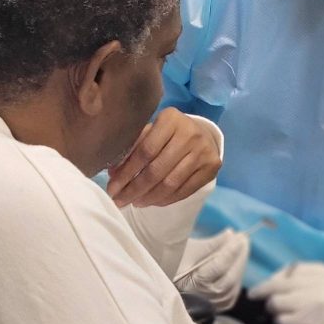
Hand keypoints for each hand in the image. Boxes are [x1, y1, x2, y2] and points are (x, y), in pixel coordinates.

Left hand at [107, 109, 221, 207]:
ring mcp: (203, 151)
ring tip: (134, 203)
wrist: (202, 134)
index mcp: (170, 119)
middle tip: (119, 201)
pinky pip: (184, 191)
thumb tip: (113, 173)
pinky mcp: (211, 167)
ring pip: (170, 183)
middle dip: (134, 189)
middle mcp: (190, 134)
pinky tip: (152, 201)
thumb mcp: (150, 133)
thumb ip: (132, 149)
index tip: (112, 188)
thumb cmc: (168, 133)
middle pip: (157, 170)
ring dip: (149, 197)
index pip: (145, 151)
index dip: (127, 172)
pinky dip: (165, 199)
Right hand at [174, 230, 248, 310]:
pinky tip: (238, 264)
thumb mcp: (189, 250)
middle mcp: (200, 297)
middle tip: (243, 239)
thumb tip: (232, 235)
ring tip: (241, 249)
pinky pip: (231, 294)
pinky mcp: (214, 306)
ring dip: (239, 266)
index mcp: (190, 283)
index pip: (217, 267)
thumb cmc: (175, 261)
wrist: (165, 278)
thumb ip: (211, 244)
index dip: (230, 251)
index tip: (239, 237)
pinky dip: (237, 279)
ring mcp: (208, 304)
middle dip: (238, 257)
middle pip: (228, 279)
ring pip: (232, 287)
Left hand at [250, 263, 323, 323]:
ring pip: (281, 323)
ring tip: (291, 316)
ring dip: (281, 320)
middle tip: (281, 305)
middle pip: (275, 305)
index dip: (260, 291)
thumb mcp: (318, 270)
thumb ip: (293, 272)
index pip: (275, 286)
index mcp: (309, 283)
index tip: (253, 295)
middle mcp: (310, 302)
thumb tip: (271, 281)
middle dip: (274, 305)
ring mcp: (313, 321)